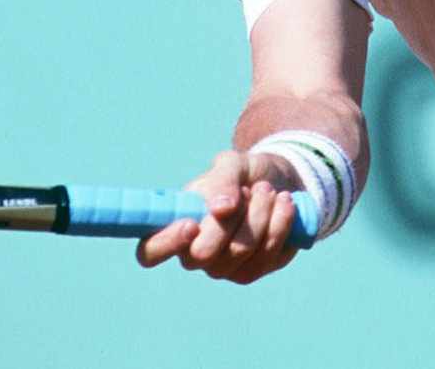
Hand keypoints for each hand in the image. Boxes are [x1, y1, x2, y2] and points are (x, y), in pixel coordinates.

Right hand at [134, 150, 302, 283]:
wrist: (280, 181)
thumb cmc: (243, 174)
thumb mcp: (232, 164)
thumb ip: (222, 180)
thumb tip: (220, 207)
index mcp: (175, 226)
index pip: (150, 251)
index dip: (167, 242)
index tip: (192, 224)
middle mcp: (195, 254)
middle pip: (204, 255)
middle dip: (232, 219)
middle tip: (250, 190)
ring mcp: (225, 268)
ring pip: (241, 252)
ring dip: (261, 214)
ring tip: (268, 190)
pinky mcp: (256, 270)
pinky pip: (269, 255)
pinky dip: (280, 223)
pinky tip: (284, 204)